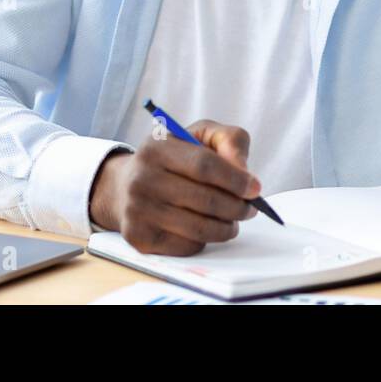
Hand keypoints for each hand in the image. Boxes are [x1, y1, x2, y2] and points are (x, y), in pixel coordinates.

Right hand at [88, 120, 260, 254]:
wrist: (125, 185)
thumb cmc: (173, 158)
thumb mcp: (199, 136)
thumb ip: (228, 140)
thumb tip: (244, 171)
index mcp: (156, 147)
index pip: (204, 165)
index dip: (235, 179)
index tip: (255, 188)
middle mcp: (141, 178)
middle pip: (205, 200)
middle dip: (237, 207)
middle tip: (250, 209)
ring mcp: (137, 210)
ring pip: (199, 228)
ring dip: (226, 227)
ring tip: (233, 220)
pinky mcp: (139, 237)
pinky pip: (187, 245)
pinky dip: (205, 240)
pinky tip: (205, 227)